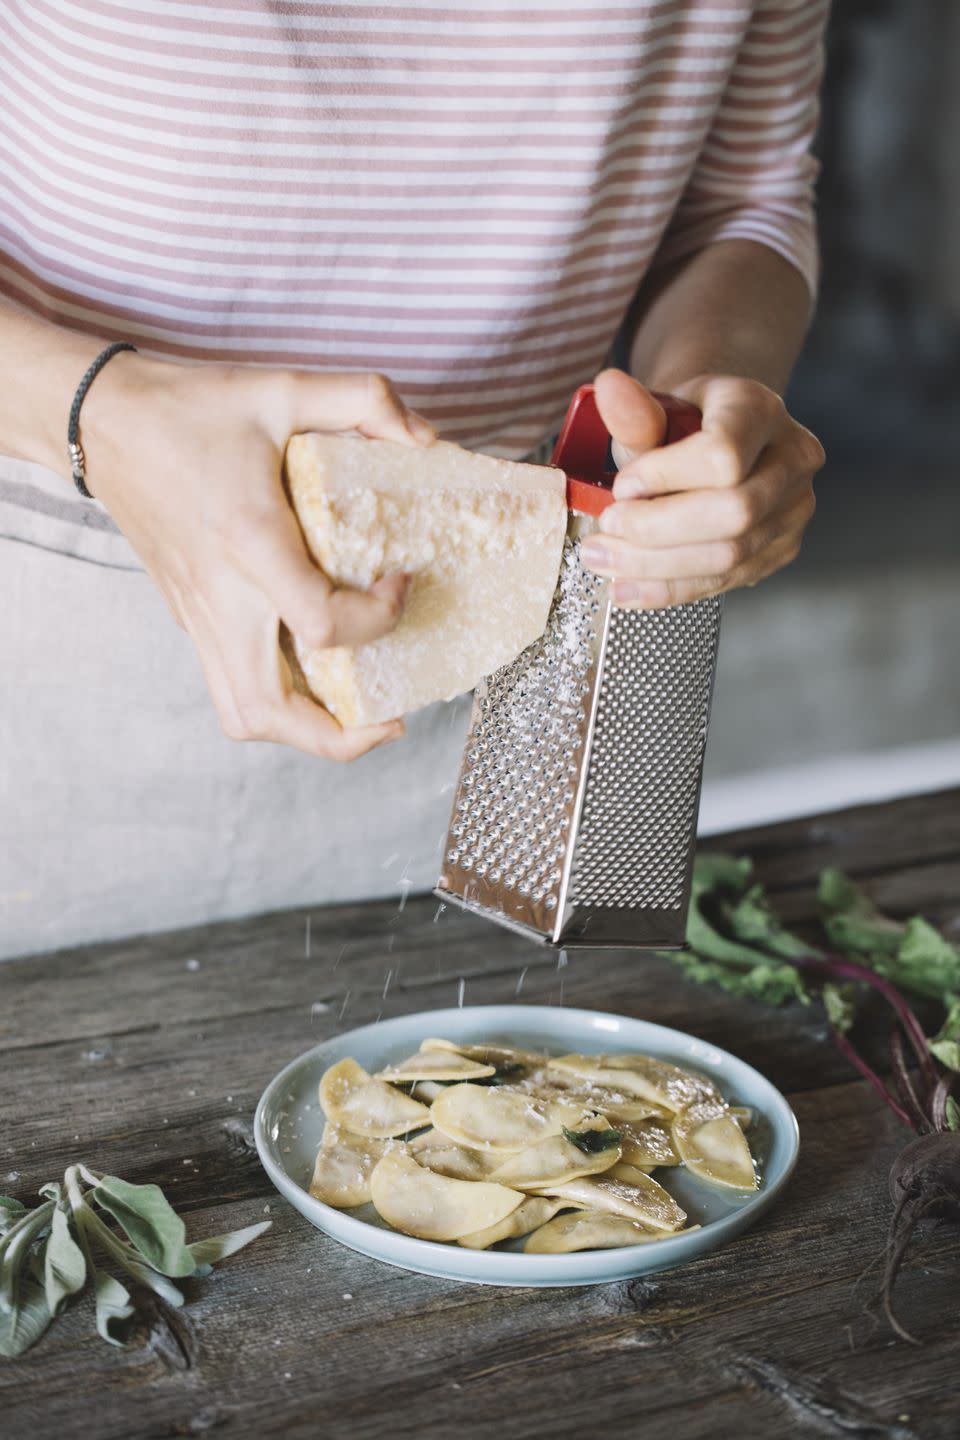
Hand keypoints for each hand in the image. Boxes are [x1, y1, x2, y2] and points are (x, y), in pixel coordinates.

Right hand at [83, 356, 435, 759]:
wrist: (101, 421)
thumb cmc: (189, 408)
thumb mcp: (282, 387)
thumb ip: (364, 398)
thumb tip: (424, 437)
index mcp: (249, 544)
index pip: (322, 625)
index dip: (381, 617)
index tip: (400, 579)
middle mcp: (221, 596)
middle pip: (269, 712)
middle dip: (340, 736)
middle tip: (390, 715)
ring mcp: (200, 615)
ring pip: (242, 715)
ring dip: (304, 732)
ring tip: (355, 711)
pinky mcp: (190, 618)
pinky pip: (231, 687)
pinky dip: (279, 701)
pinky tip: (316, 670)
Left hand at [580, 368, 823, 607]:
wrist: (713, 439)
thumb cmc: (682, 424)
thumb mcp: (656, 408)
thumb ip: (634, 411)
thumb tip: (609, 388)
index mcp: (762, 411)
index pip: (723, 456)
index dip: (666, 478)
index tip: (622, 487)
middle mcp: (792, 458)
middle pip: (735, 513)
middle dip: (658, 530)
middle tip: (605, 529)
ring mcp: (794, 508)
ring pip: (731, 556)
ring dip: (656, 567)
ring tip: (603, 559)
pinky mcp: (780, 549)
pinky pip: (725, 581)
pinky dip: (668, 589)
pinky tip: (627, 588)